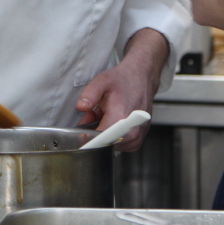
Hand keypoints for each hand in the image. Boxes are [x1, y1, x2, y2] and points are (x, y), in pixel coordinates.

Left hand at [75, 28, 167, 151]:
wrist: (141, 78)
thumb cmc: (123, 80)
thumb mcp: (102, 81)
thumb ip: (90, 94)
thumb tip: (81, 107)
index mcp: (121, 118)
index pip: (98, 140)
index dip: (87, 136)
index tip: (82, 130)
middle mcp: (131, 131)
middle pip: (102, 144)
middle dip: (94, 132)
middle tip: (94, 115)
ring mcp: (136, 138)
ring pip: (109, 146)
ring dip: (103, 134)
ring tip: (106, 116)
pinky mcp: (137, 141)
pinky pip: (118, 145)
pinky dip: (112, 136)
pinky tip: (113, 122)